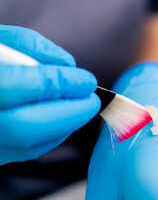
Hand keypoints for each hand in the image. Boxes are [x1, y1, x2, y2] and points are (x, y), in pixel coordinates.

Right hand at [0, 25, 99, 164]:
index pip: (29, 86)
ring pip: (28, 146)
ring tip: (80, 108)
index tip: (87, 81)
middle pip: (29, 126)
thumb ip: (32, 47)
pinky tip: (62, 120)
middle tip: (92, 100)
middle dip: (71, 113)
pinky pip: (23, 152)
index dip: (65, 84)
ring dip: (64, 126)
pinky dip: (51, 136)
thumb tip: (68, 65)